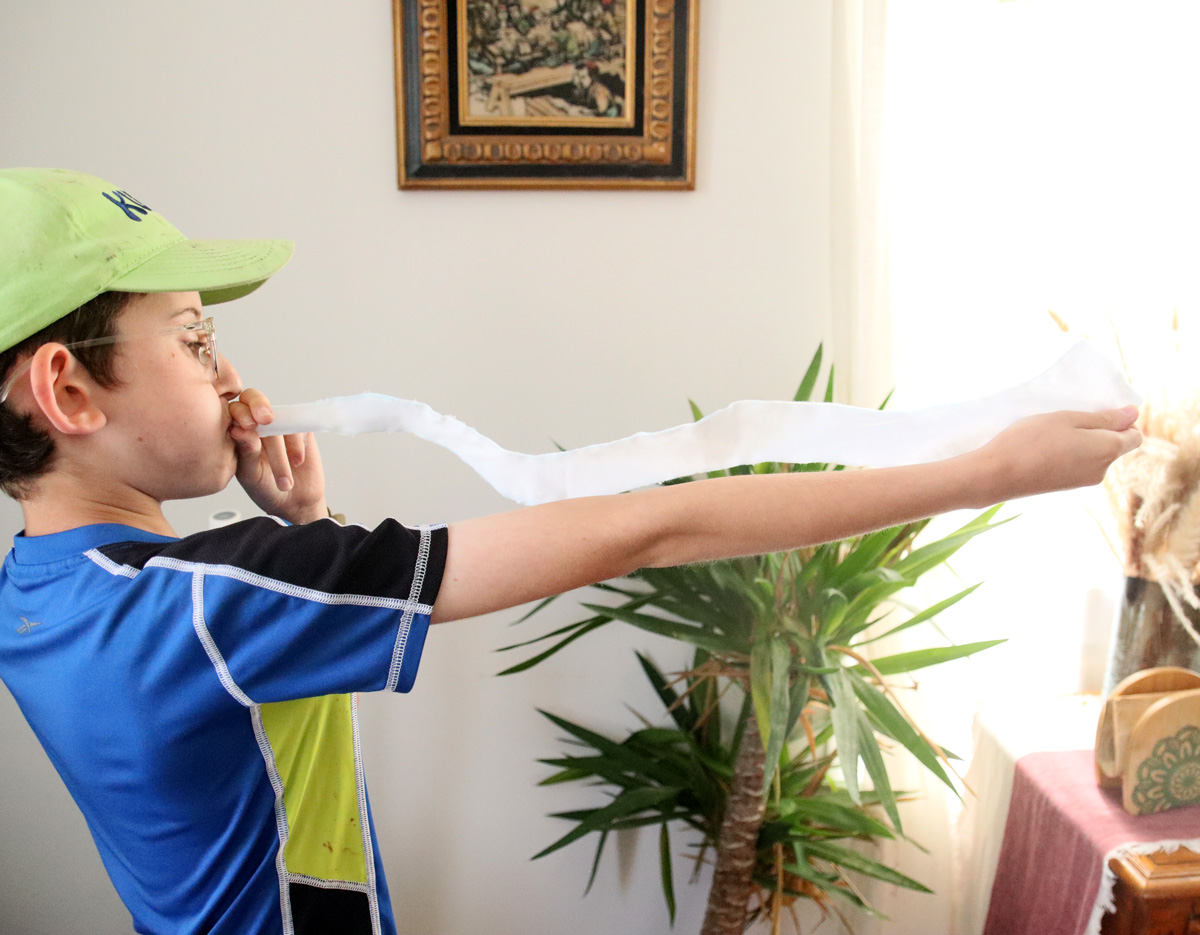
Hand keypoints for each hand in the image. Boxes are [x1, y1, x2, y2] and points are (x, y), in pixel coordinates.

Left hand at [229, 387, 328, 524]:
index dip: (241, 411)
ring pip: (278, 419)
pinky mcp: (300, 429)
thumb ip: (246, 451)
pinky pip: (298, 426)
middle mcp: (255, 423)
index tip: (249, 425)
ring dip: (281, 450)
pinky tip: (296, 462)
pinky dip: (297, 445)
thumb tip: (238, 429)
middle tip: (266, 420)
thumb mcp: (250, 474)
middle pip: (253, 397)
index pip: (233, 409)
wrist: (294, 502)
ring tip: (284, 479)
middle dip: (259, 405)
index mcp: (236, 431)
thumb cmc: (265, 488)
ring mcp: (278, 424)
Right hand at [970, 405, 1141, 503]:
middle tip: (1067, 419)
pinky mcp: (1066, 487)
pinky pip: (1078, 466)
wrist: (997, 475)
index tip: (1096, 411)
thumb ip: (1104, 418)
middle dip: (1098, 431)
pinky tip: (1044, 449)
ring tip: (1051, 434)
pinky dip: (1068, 455)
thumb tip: (1135, 414)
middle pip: (1113, 446)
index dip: (1122, 421)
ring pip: (1094, 456)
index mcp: (1107, 450)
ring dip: (1081, 443)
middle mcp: (1102, 470)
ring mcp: (1083, 482)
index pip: (1134, 436)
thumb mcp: (1067, 419)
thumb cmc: (1031, 440)